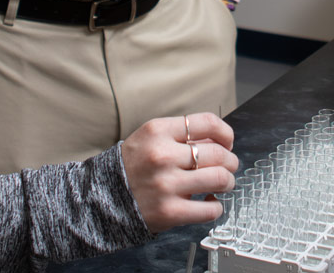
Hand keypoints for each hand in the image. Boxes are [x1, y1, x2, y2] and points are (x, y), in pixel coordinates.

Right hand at [121, 112, 238, 231]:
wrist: (104, 197)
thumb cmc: (133, 166)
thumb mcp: (150, 138)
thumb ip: (182, 135)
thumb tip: (220, 140)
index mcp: (158, 131)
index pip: (207, 122)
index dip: (225, 133)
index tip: (227, 142)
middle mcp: (162, 156)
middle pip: (219, 153)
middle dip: (230, 161)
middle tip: (228, 166)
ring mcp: (167, 184)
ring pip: (220, 178)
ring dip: (228, 182)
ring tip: (223, 184)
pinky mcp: (170, 211)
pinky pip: (211, 209)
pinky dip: (216, 206)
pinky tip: (209, 202)